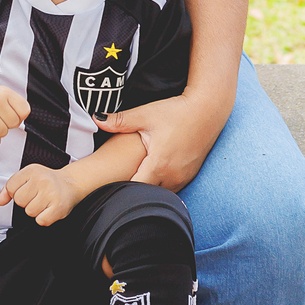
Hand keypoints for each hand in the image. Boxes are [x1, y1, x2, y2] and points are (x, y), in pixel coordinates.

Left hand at [0, 163, 81, 225]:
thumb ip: (10, 188)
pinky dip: (43, 218)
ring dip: (35, 210)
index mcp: (32, 171)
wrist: (71, 183)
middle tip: (36, 196)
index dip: (16, 192)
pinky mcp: (58, 208)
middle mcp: (42, 181)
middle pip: (19, 201)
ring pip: (29, 212)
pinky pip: (40, 220)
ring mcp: (51, 194)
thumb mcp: (27, 177)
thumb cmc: (47, 180)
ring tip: (43, 202)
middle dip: (26, 201)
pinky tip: (48, 209)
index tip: (26, 189)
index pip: (11, 187)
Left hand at [94, 92, 232, 188]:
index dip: (121, 190)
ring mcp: (183, 177)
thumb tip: (96, 119)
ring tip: (133, 183)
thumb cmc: (176, 111)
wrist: (208, 110)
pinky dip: (161, 186)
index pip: (135, 189)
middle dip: (133, 192)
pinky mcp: (190, 175)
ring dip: (149, 189)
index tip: (108, 187)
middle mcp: (173, 176)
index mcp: (158, 164)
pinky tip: (151, 177)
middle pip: (147, 194)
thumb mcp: (146, 114)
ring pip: (161, 193)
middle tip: (117, 187)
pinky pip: (172, 189)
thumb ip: (120, 121)